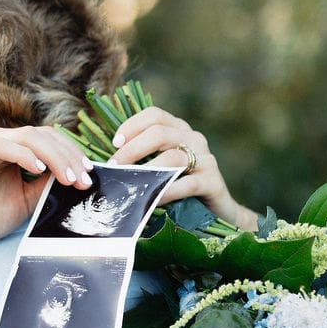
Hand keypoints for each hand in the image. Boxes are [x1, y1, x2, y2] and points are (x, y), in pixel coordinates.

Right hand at [0, 125, 93, 257]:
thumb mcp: (28, 199)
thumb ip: (48, 184)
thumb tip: (78, 176)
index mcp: (13, 147)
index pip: (50, 139)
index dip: (72, 154)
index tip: (89, 175)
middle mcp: (0, 139)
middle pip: (44, 135)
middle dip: (69, 157)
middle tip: (84, 180)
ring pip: (30, 137)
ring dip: (54, 157)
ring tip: (68, 179)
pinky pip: (5, 146)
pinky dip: (25, 156)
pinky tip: (40, 171)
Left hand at [108, 106, 257, 231]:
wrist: (218, 211)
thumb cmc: (181, 189)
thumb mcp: (161, 168)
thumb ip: (143, 159)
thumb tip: (108, 161)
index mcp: (179, 130)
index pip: (154, 115)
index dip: (132, 125)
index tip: (114, 143)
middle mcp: (194, 139)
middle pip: (160, 133)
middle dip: (132, 149)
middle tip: (115, 167)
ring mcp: (206, 159)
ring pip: (173, 156)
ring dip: (147, 170)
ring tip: (130, 183)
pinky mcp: (213, 181)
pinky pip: (187, 183)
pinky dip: (167, 190)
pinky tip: (152, 199)